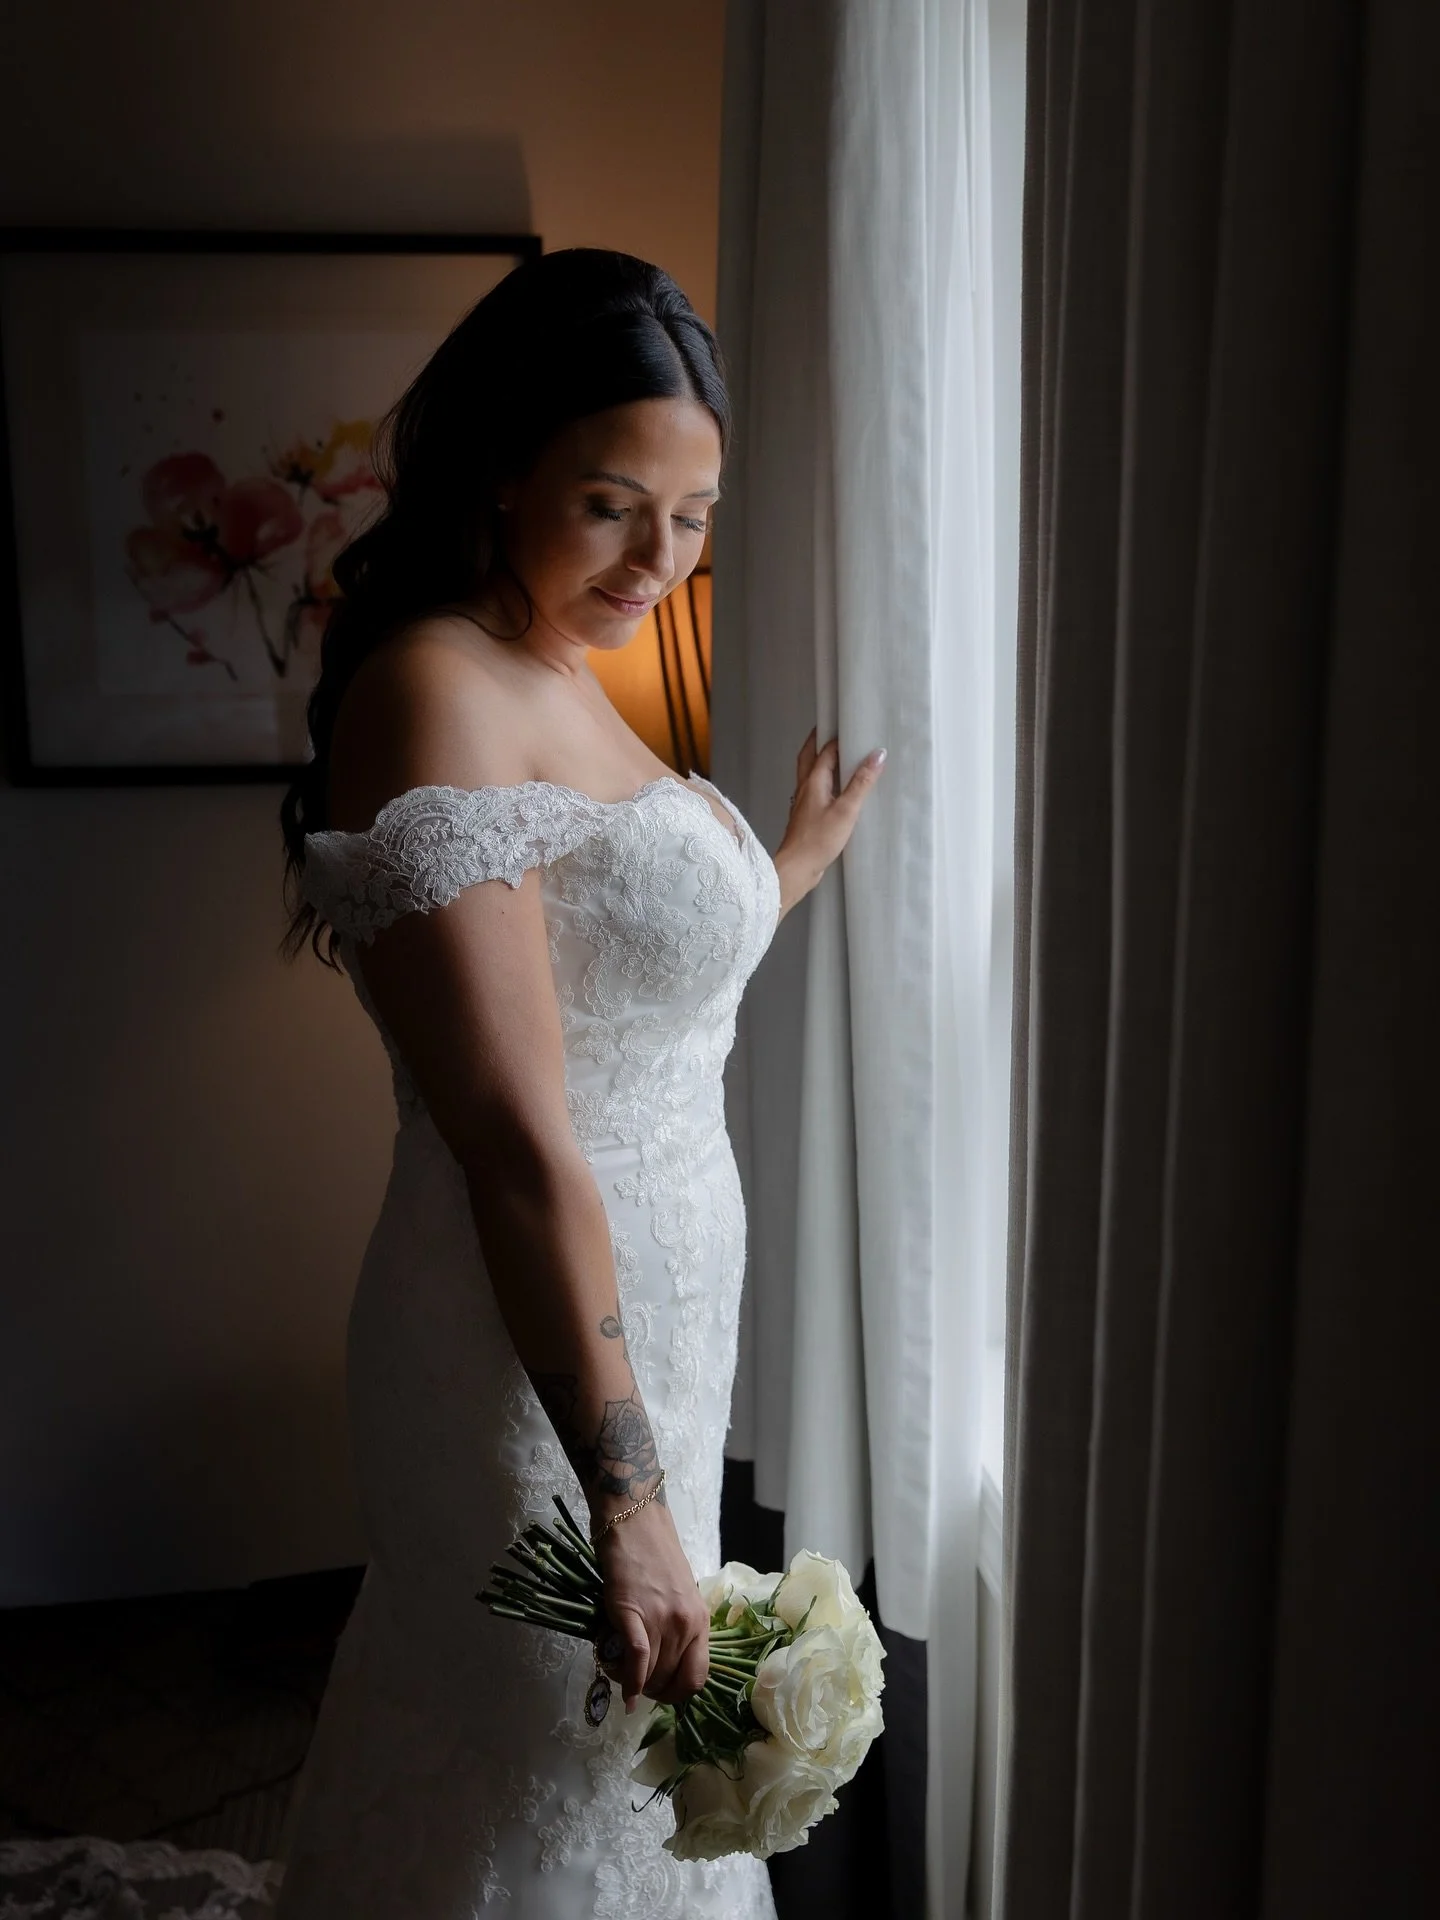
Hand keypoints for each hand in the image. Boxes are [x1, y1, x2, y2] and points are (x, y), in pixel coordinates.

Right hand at [594, 1497, 709, 1711]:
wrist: (635, 1519)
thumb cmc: (655, 1553)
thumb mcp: (680, 1593)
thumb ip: (678, 1625)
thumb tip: (664, 1659)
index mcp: (700, 1619)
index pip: (697, 1677)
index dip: (677, 1693)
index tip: (660, 1691)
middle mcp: (685, 1624)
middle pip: (671, 1679)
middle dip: (652, 1690)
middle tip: (634, 1683)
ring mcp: (661, 1619)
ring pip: (651, 1674)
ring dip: (634, 1683)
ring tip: (620, 1673)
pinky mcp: (632, 1613)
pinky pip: (636, 1660)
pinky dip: (629, 1681)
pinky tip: (623, 1692)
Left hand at [776, 729, 886, 912]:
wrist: (797, 868)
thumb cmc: (818, 840)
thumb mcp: (846, 809)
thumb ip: (862, 782)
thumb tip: (877, 754)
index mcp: (813, 781)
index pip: (825, 750)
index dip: (838, 737)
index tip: (851, 727)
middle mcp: (805, 788)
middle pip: (809, 757)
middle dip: (819, 742)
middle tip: (832, 731)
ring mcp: (804, 803)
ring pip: (811, 774)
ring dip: (821, 762)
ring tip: (839, 756)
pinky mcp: (807, 817)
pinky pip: (815, 791)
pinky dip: (825, 782)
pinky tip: (837, 791)